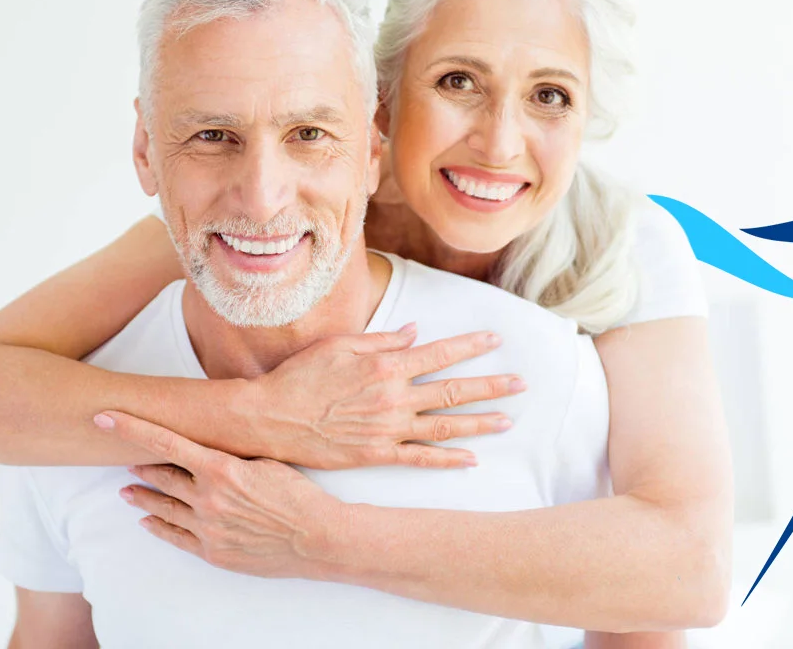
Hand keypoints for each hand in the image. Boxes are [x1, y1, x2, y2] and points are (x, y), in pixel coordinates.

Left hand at [96, 411, 346, 579]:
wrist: (317, 538)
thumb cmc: (297, 494)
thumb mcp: (264, 461)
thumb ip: (229, 454)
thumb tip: (207, 442)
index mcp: (220, 468)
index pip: (164, 442)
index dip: (131, 428)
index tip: (104, 417)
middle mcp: (208, 498)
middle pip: (161, 476)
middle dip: (139, 465)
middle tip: (122, 457)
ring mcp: (208, 528)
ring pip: (163, 507)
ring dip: (141, 496)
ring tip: (125, 489)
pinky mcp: (213, 552)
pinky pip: (175, 537)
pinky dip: (157, 526)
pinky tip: (145, 520)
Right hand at [238, 323, 523, 468]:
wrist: (270, 417)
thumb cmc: (300, 376)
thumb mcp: (339, 345)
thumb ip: (381, 339)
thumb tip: (415, 333)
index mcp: (386, 365)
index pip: (440, 353)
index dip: (471, 346)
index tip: (496, 340)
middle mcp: (394, 397)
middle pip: (453, 391)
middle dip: (491, 386)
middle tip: (521, 384)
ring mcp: (388, 429)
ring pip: (445, 426)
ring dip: (480, 423)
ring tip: (507, 420)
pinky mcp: (376, 455)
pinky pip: (420, 458)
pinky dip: (448, 459)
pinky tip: (471, 459)